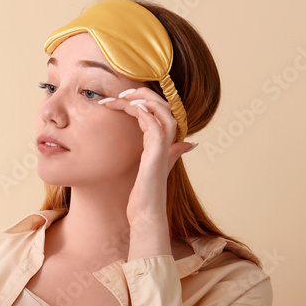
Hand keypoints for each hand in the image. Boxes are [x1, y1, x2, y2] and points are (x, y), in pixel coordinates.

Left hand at [98, 86, 195, 223]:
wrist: (145, 213)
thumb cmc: (145, 193)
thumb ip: (168, 154)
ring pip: (163, 111)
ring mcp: (164, 147)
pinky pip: (156, 127)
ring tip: (124, 97)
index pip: (157, 110)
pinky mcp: (157, 155)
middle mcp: (167, 142)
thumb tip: (188, 145)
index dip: (140, 100)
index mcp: (163, 141)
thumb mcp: (153, 168)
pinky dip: (146, 114)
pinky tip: (133, 108)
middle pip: (163, 105)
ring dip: (143, 100)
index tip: (117, 99)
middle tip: (120, 93)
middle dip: (142, 94)